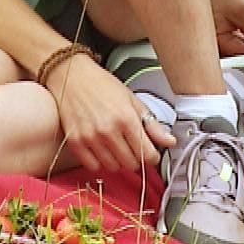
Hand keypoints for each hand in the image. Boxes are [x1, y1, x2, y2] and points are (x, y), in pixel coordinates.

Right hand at [44, 54, 173, 173]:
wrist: (72, 77)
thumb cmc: (103, 85)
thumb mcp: (133, 100)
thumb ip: (152, 124)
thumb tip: (170, 141)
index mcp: (126, 118)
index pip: (147, 154)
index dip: (152, 157)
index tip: (151, 154)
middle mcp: (108, 130)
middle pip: (131, 163)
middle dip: (136, 159)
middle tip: (133, 148)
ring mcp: (90, 138)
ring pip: (113, 167)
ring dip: (118, 161)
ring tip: (117, 147)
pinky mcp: (75, 142)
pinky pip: (93, 166)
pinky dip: (100, 162)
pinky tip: (102, 150)